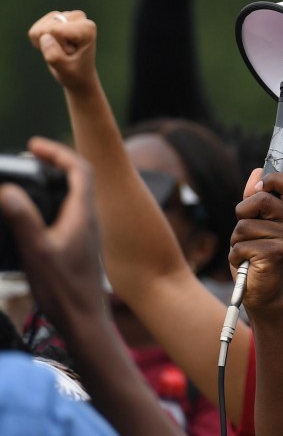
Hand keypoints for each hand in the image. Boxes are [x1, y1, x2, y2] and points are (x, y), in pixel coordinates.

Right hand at [0, 138, 106, 331]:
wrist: (85, 321)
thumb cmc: (65, 289)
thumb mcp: (37, 250)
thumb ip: (22, 218)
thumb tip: (7, 190)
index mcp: (84, 213)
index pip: (79, 168)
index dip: (57, 152)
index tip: (33, 145)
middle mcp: (90, 219)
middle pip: (79, 178)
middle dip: (55, 162)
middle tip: (31, 158)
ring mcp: (87, 232)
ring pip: (75, 196)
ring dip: (55, 182)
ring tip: (31, 179)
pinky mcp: (81, 245)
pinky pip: (70, 212)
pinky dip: (53, 202)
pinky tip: (35, 214)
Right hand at [28, 10, 97, 91]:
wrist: (78, 73)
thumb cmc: (75, 72)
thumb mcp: (65, 70)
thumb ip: (54, 56)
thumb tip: (44, 37)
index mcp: (87, 27)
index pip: (55, 30)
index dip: (58, 46)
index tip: (71, 53)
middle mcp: (79, 17)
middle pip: (46, 28)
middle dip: (51, 44)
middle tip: (66, 52)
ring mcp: (66, 16)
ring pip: (39, 29)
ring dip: (45, 43)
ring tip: (61, 50)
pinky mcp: (55, 18)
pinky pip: (34, 30)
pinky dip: (39, 41)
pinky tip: (53, 46)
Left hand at [229, 170, 282, 317]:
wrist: (262, 293)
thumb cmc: (256, 257)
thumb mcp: (253, 224)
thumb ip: (254, 199)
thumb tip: (257, 172)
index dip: (271, 179)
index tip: (258, 189)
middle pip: (260, 199)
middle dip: (242, 214)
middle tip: (248, 233)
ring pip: (244, 225)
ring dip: (236, 241)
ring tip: (248, 253)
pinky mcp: (275, 253)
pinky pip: (240, 244)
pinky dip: (235, 256)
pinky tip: (247, 264)